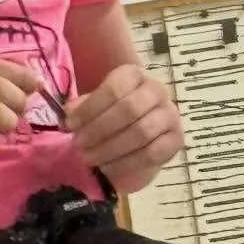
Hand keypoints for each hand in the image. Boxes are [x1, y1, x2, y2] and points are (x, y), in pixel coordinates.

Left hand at [65, 63, 181, 192]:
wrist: (139, 127)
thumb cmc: (112, 113)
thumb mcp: (95, 105)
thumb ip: (81, 108)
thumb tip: (67, 116)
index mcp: (134, 75)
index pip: (113, 89)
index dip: (90, 109)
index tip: (70, 126)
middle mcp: (156, 90)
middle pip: (129, 109)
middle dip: (99, 130)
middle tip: (79, 146)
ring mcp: (170, 114)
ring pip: (142, 132)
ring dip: (111, 149)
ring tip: (90, 159)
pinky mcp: (177, 139)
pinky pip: (154, 153)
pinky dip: (128, 163)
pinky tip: (109, 168)